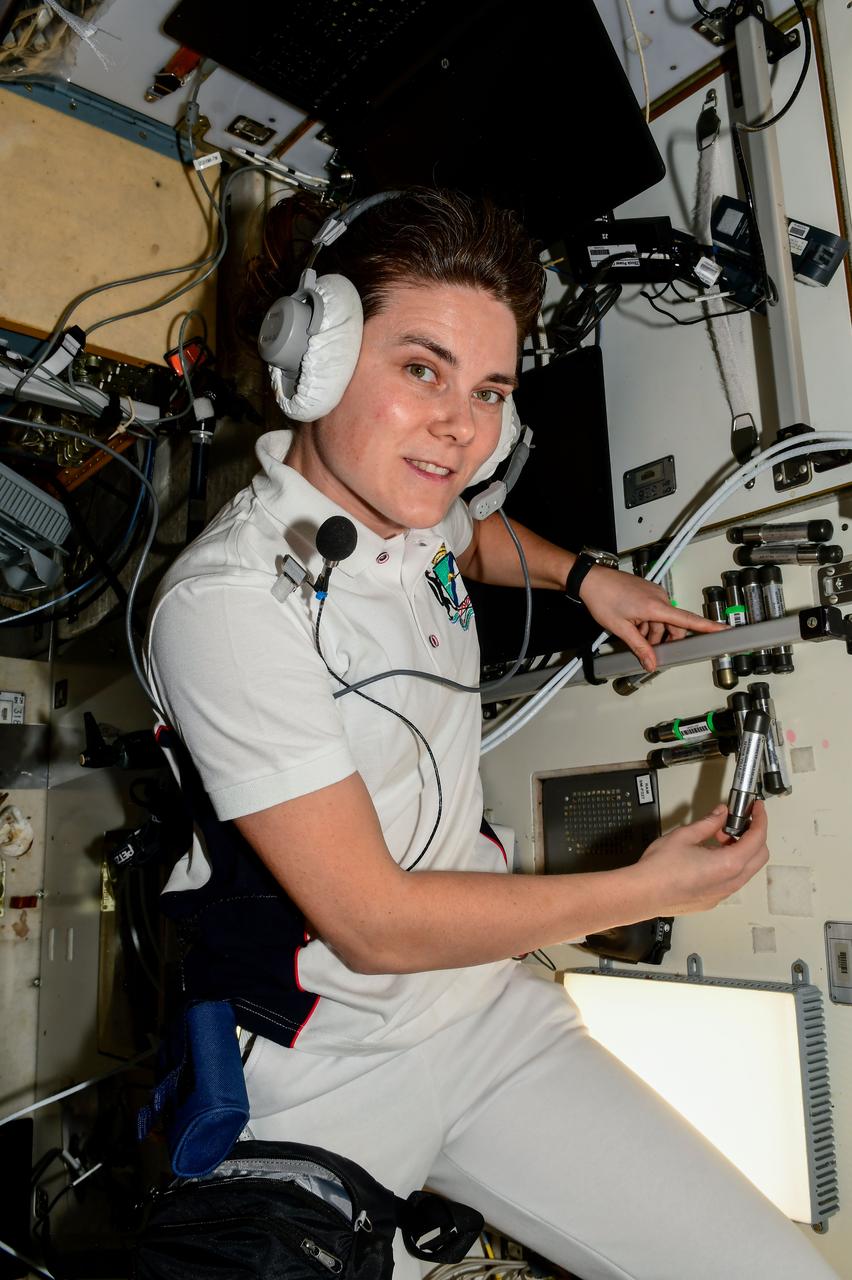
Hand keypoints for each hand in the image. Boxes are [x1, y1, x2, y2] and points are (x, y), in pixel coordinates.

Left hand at [579, 565, 724, 670]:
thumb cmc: (603, 599)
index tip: (724, 629)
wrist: (590, 579)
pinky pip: (655, 610)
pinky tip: (633, 625)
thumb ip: (639, 647)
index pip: (688, 619)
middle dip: (664, 638)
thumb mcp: (621, 628)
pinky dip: (648, 621)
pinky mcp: (648, 591)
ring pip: (663, 619)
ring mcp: (654, 593)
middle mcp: (660, 597)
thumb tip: (651, 663)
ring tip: (633, 634)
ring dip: (653, 631)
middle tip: (648, 650)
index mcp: (656, 606)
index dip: (707, 626)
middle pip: (674, 624)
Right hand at [633, 801, 768, 916]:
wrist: (643, 893)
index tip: (758, 809)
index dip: (761, 820)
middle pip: (760, 856)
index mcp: (728, 864)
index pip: (758, 838)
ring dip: (741, 851)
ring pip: (746, 869)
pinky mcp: (712, 900)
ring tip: (717, 837)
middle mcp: (730, 882)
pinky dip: (730, 864)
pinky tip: (709, 855)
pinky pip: (732, 880)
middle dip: (753, 836)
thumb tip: (720, 814)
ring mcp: (722, 894)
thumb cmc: (659, 869)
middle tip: (738, 822)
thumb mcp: (684, 835)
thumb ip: (708, 823)